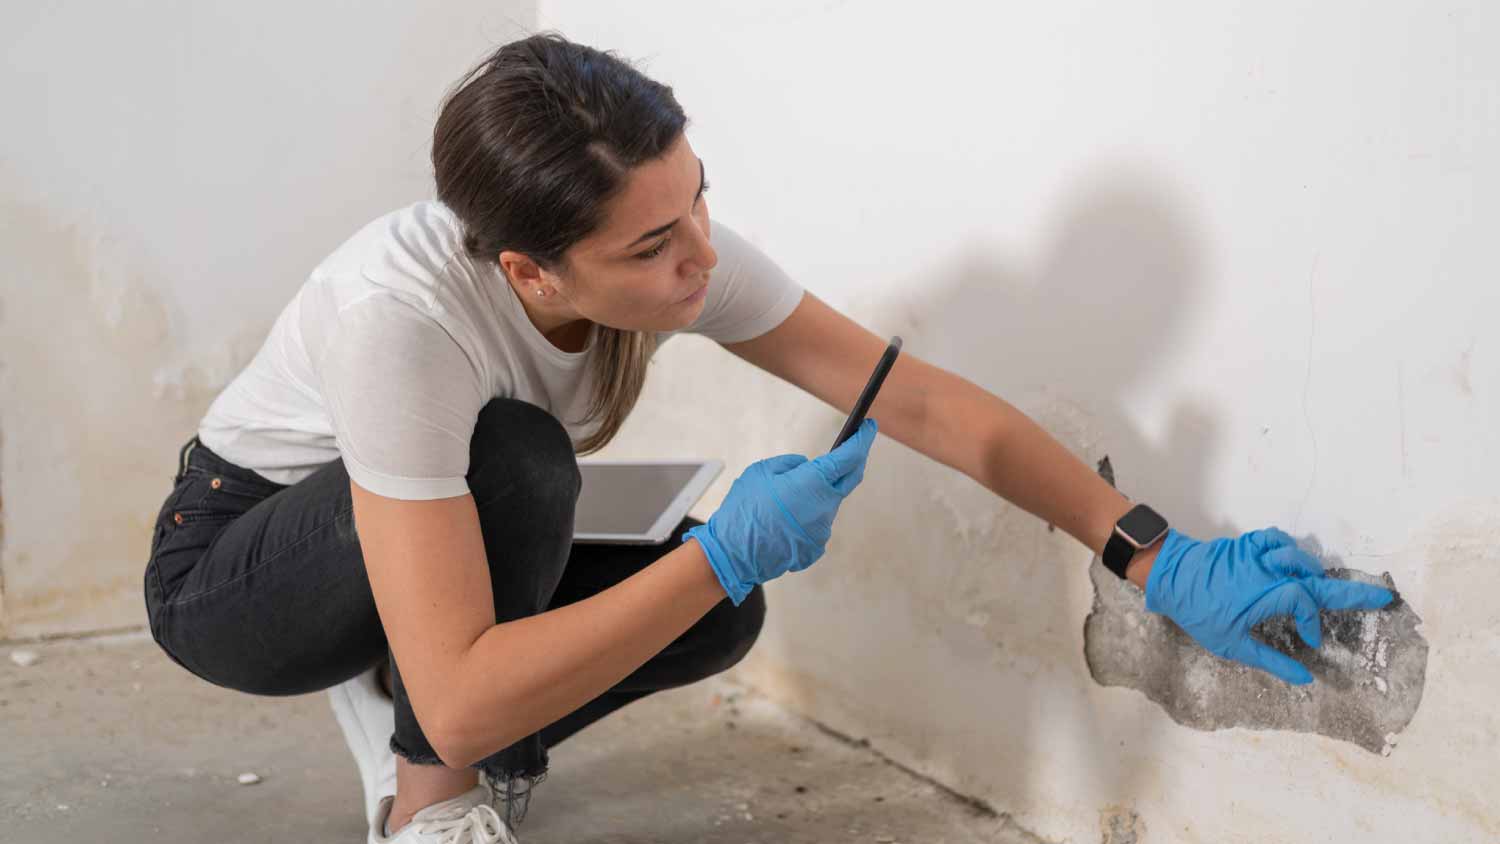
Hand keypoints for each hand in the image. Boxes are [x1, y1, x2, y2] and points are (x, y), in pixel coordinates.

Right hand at [684, 418, 877, 604]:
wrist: (733, 554)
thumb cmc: (745, 510)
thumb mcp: (762, 471)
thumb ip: (791, 464)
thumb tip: (807, 467)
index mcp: (814, 483)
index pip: (850, 456)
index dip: (862, 439)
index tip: (869, 427)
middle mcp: (826, 506)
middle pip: (850, 478)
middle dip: (854, 461)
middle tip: (851, 448)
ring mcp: (823, 529)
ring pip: (828, 503)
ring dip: (819, 494)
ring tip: (791, 494)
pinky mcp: (816, 546)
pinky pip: (817, 523)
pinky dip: (806, 516)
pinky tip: (785, 518)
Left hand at [1145, 526, 1394, 684]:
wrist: (1168, 576)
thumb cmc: (1198, 613)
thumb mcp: (1231, 645)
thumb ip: (1270, 661)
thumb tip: (1305, 680)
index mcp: (1264, 596)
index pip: (1305, 602)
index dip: (1313, 622)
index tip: (1311, 641)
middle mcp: (1266, 572)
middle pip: (1315, 578)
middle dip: (1351, 591)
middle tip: (1381, 595)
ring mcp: (1256, 555)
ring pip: (1296, 555)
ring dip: (1311, 570)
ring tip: (1315, 586)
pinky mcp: (1245, 545)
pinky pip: (1274, 539)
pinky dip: (1287, 547)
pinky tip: (1289, 561)